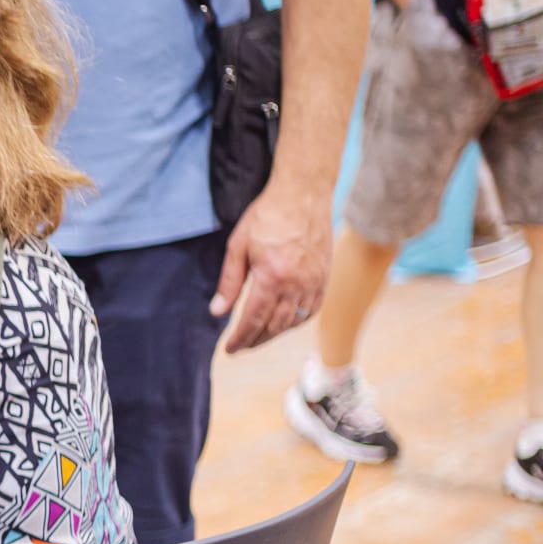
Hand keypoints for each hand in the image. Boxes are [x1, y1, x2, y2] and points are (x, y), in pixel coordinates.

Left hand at [213, 178, 332, 351]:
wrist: (303, 194)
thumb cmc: (267, 216)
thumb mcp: (238, 246)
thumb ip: (229, 283)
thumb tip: (217, 312)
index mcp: (272, 277)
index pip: (253, 320)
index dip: (240, 338)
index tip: (229, 349)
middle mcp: (296, 283)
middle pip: (274, 326)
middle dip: (255, 340)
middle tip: (240, 346)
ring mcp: (315, 281)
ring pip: (294, 321)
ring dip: (274, 334)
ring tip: (258, 337)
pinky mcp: (325, 277)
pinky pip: (312, 310)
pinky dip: (296, 321)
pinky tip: (283, 323)